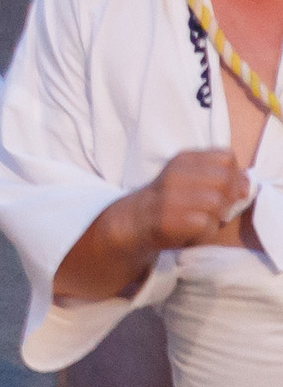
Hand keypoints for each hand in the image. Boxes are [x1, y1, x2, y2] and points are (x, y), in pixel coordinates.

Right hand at [134, 145, 258, 256]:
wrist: (138, 217)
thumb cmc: (174, 198)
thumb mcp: (192, 176)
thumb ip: (220, 175)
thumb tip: (247, 183)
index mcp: (184, 159)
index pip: (226, 157)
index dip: (234, 175)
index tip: (227, 189)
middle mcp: (176, 173)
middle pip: (224, 179)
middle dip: (229, 197)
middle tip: (220, 208)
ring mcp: (171, 195)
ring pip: (217, 201)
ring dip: (218, 214)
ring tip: (206, 217)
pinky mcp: (170, 218)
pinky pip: (206, 223)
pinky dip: (207, 229)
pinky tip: (196, 227)